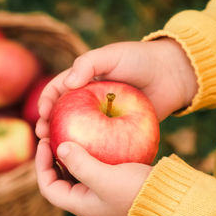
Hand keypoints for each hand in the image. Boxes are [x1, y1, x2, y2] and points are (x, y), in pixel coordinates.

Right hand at [36, 38, 197, 139]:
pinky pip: (100, 141)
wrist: (172, 74)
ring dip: (66, 141)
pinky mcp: (117, 130)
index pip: (57, 91)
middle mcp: (89, 100)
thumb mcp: (112, 55)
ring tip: (58, 151)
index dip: (46, 102)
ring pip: (79, 131)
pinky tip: (84, 159)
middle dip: (50, 125)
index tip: (43, 115)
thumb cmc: (140, 60)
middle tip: (45, 136)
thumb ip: (88, 64)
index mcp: (82, 80)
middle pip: (63, 114)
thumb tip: (68, 84)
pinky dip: (90, 149)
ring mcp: (102, 117)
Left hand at [36, 139, 151, 215]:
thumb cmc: (135, 191)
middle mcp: (88, 199)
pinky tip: (93, 137)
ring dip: (69, 155)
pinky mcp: (113, 181)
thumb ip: (81, 164)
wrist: (168, 197)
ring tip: (68, 134)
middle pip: (60, 179)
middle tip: (52, 136)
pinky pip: (93, 166)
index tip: (44, 143)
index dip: (40, 165)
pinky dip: (88, 153)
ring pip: (76, 172)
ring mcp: (101, 191)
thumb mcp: (106, 178)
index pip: (49, 188)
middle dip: (52, 159)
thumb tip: (60, 147)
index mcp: (81, 204)